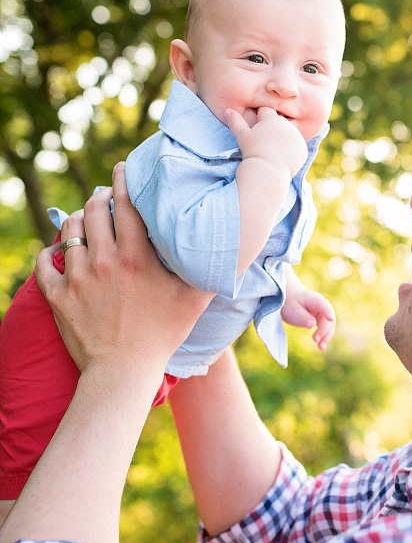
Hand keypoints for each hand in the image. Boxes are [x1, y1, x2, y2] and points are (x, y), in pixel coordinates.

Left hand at [35, 164, 213, 376]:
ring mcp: (76, 277)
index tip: (124, 168)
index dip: (124, 179)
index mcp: (136, 257)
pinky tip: (59, 251)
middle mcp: (103, 260)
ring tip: (87, 220)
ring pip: (70, 230)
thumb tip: (237, 247)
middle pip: (94, 209)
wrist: (123, 373)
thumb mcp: (194, 300)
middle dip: (100, 195)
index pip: (126, 202)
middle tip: (107, 195)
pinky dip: (50, 252)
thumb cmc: (163, 335)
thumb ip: (211, 270)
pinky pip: (44, 261)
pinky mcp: (57, 295)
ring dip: (78, 219)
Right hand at [225, 106, 307, 177]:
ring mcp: (297, 138)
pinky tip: (282, 158)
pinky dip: (291, 151)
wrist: (268, 171)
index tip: (256, 129)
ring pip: (288, 135)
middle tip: (264, 143)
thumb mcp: (243, 136)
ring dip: (283, 140)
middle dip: (273, 129)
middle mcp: (287, 125)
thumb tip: (227, 110)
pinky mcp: (303, 150)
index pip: (266, 111)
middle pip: (279, 123)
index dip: (259, 119)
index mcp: (273, 119)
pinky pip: (296, 147)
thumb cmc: (253, 151)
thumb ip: (236, 122)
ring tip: (272, 151)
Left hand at [281, 286, 335, 350]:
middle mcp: (321, 305)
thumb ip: (302, 317)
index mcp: (314, 299)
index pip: (323, 305)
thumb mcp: (292, 310)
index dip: (328, 312)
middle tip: (315, 340)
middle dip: (324, 330)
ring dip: (326, 336)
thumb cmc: (289, 304)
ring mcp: (322, 312)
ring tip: (321, 347)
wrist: (288, 301)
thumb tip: (312, 324)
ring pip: (329, 325)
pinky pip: (325, 329)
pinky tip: (321, 347)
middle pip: (327, 318)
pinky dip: (323, 337)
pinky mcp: (321, 319)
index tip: (331, 319)